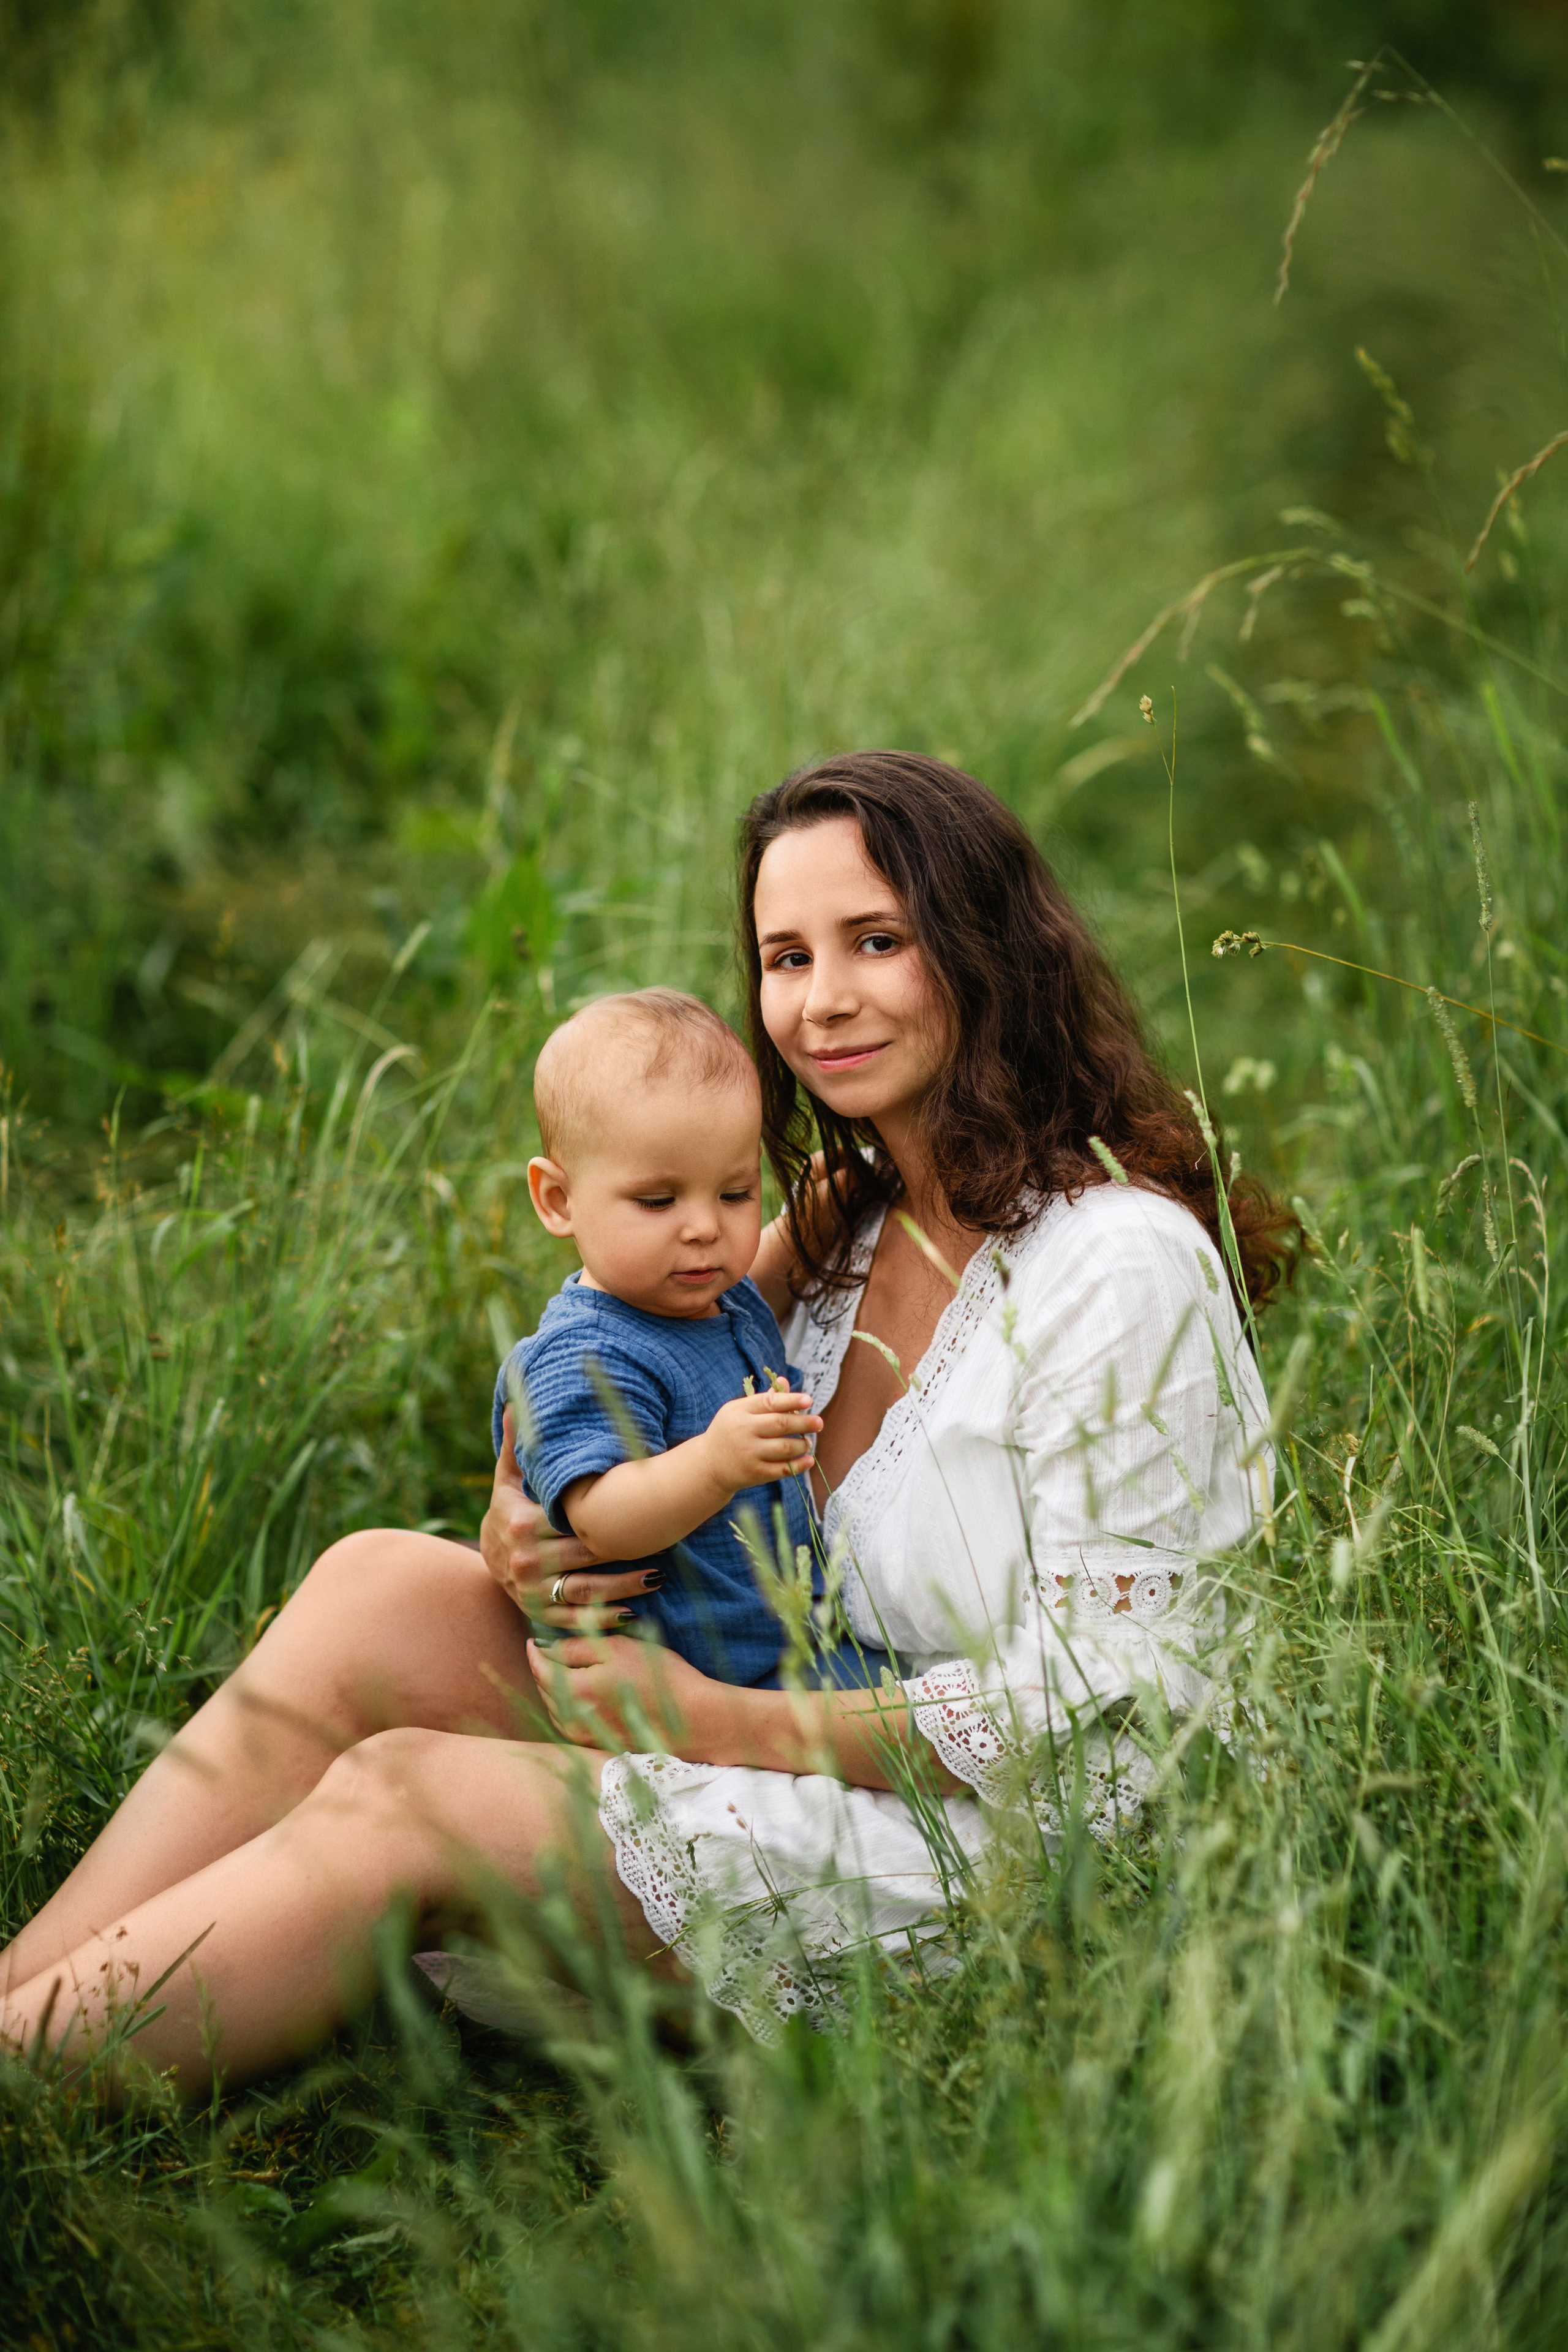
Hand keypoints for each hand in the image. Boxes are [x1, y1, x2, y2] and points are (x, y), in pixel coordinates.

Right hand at [482, 1407, 662, 1627]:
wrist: (489, 1557)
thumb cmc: (508, 1508)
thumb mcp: (508, 1477)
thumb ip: (518, 1445)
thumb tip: (518, 1402)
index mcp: (520, 1524)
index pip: (568, 1522)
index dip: (605, 1519)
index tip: (640, 1511)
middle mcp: (525, 1561)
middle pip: (583, 1557)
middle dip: (624, 1552)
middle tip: (666, 1543)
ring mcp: (532, 1592)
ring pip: (585, 1592)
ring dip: (623, 1587)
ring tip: (658, 1576)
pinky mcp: (541, 1616)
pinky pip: (576, 1621)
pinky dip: (605, 1620)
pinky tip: (636, 1613)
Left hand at [527, 1632, 720, 1755]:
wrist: (694, 1719)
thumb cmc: (659, 1678)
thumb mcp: (618, 1649)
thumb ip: (578, 1647)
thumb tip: (547, 1648)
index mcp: (574, 1692)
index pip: (541, 1668)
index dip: (535, 1651)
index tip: (533, 1639)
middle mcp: (572, 1719)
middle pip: (545, 1690)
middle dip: (544, 1669)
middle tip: (549, 1651)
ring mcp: (584, 1736)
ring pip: (556, 1708)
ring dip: (555, 1689)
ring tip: (565, 1670)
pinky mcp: (597, 1745)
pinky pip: (569, 1722)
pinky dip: (568, 1705)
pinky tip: (582, 1694)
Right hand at [700, 1390, 820, 1497]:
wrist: (709, 1465)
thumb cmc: (730, 1431)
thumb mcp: (739, 1411)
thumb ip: (763, 1399)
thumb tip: (784, 1381)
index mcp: (739, 1411)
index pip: (769, 1402)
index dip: (791, 1400)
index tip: (809, 1400)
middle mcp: (743, 1431)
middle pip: (780, 1424)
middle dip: (804, 1422)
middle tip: (819, 1422)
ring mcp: (749, 1453)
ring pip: (785, 1447)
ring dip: (802, 1444)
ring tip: (807, 1442)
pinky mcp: (754, 1473)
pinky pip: (783, 1469)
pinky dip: (799, 1465)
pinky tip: (808, 1460)